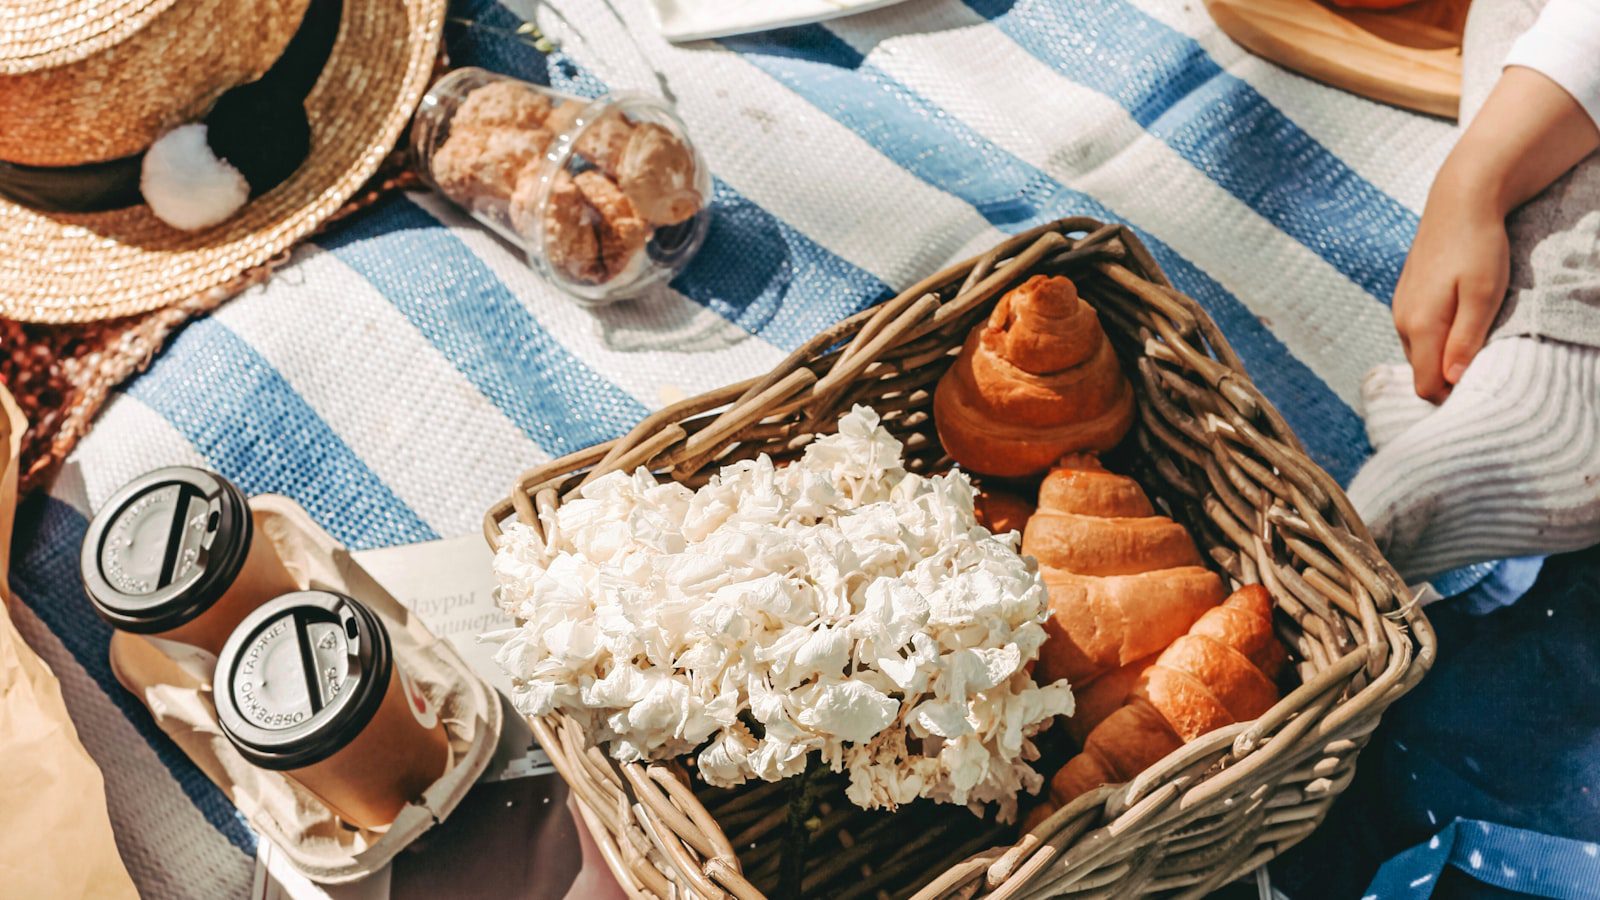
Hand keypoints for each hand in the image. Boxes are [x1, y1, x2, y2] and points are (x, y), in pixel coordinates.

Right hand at [1390, 66, 1599, 402]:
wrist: (1459, 199)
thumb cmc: (1478, 246)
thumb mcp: (1484, 295)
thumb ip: (1466, 340)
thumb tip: (1452, 381)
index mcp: (1419, 325)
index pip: (1425, 385)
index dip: (1450, 398)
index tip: (1480, 392)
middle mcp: (1401, 321)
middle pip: (1420, 371)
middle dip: (1447, 380)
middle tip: (1485, 370)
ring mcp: (1400, 306)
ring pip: (1419, 351)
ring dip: (1443, 358)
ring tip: (1476, 344)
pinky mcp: (1406, 295)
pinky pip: (1418, 332)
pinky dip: (1437, 338)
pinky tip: (1461, 320)